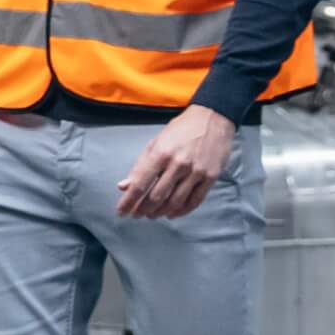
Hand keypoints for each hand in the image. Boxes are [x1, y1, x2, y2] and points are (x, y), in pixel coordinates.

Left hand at [116, 104, 235, 218]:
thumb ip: (140, 166)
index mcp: (160, 154)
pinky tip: (172, 213)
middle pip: (157, 196)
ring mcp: (196, 172)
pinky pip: (195, 200)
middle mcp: (178, 165)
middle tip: (137, 214)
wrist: (212, 119)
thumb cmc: (180, 130)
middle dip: (144, 209)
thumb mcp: (155, 143)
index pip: (140, 184)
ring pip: (175, 201)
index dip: (129, 201)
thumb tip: (123, 186)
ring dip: (161, 212)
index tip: (121, 212)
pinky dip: (182, 210)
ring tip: (152, 215)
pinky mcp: (211, 177)